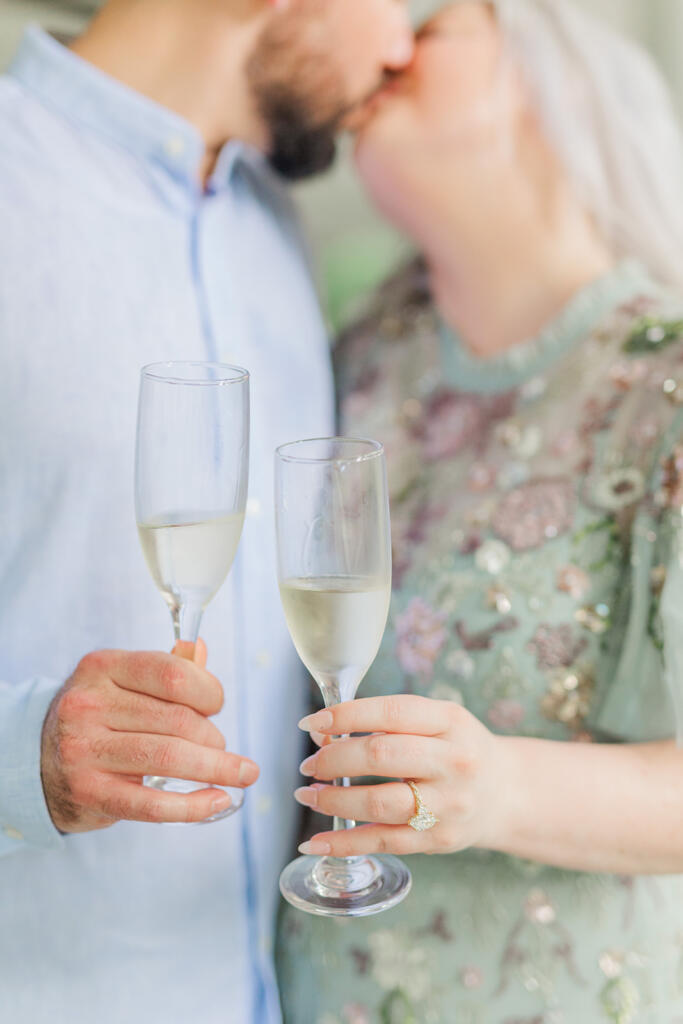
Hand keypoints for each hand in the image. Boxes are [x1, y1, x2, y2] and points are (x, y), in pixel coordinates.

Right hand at [41, 640, 258, 832]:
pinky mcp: (88, 793)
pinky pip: (150, 803)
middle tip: (222, 748)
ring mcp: (84, 750)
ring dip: (216, 768)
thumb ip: (163, 668)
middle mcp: (88, 705)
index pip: (172, 674)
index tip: (217, 706)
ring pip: (169, 758)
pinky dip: (192, 806)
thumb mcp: (119, 681)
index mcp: (102, 667)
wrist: (36, 761)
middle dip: (214, 737)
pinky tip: (217, 800)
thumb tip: (198, 648)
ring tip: (240, 775)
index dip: (209, 691)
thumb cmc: (96, 717)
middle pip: (177, 720)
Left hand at [294, 695, 506, 856]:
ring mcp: (449, 804)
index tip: (312, 722)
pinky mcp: (440, 840)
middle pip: (382, 756)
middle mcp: (454, 761)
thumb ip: (386, 723)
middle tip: (310, 764)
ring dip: (333, 800)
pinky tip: (316, 841)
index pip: (391, 714)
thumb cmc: (457, 749)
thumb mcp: (437, 722)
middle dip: (334, 759)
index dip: (346, 716)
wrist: (506, 794)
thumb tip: (322, 731)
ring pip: (379, 803)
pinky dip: (345, 843)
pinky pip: (384, 842)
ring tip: (308, 794)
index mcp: (451, 721)